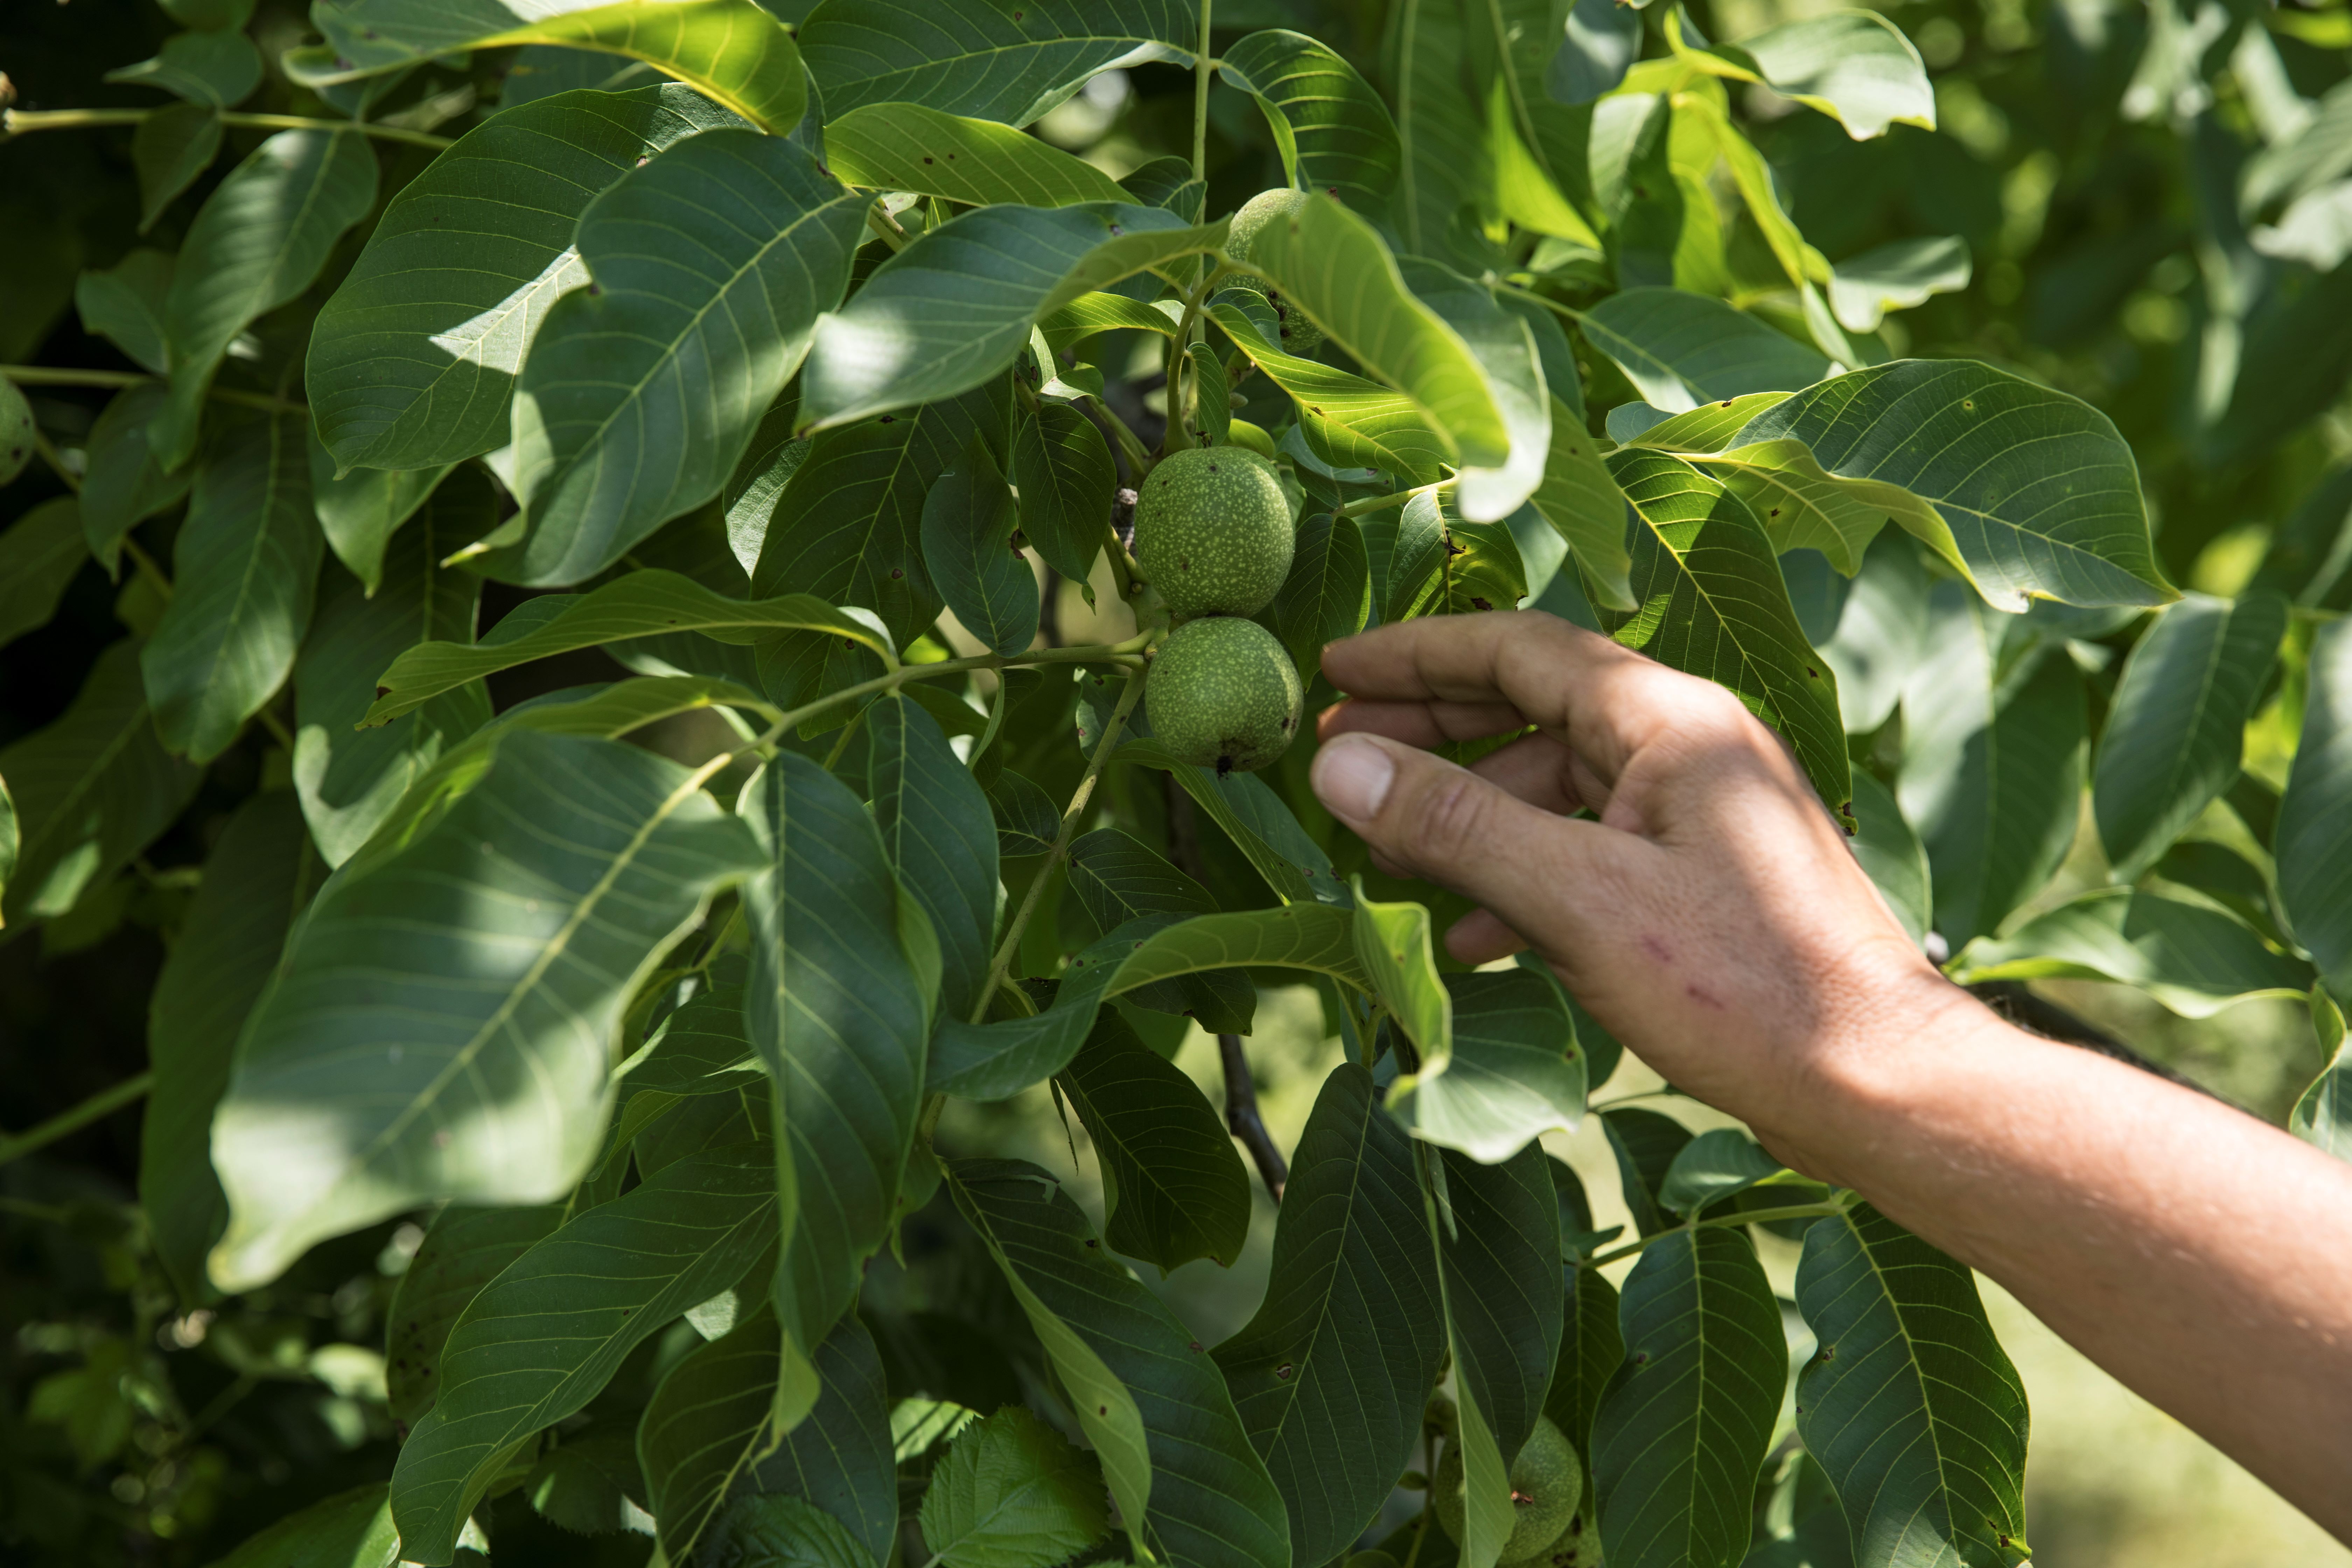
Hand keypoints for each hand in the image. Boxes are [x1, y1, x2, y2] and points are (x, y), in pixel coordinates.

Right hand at [1309, 610, 1967, 1181]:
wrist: (1875, 1085)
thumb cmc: (1743, 989)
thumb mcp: (1578, 900)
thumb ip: (1455, 825)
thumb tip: (1337, 764)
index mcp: (1670, 721)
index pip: (1517, 648)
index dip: (1415, 654)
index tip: (1335, 666)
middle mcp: (1691, 748)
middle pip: (1533, 708)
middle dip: (1431, 731)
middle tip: (1337, 752)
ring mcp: (1701, 814)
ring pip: (1557, 787)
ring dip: (1469, 816)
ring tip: (1384, 855)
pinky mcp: (1704, 879)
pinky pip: (1591, 850)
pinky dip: (1523, 877)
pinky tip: (1473, 936)